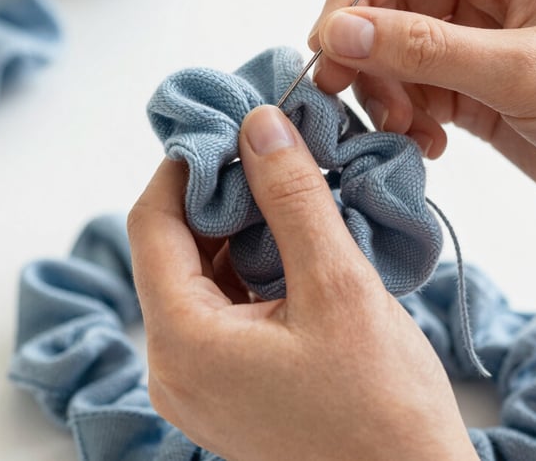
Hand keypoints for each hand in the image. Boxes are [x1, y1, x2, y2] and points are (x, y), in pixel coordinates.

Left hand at [128, 105, 478, 460]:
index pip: (151, 225)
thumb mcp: (338, 287)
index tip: (226, 129)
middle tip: (267, 153)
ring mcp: (199, 381)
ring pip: (198, 275)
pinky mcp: (227, 385)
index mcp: (183, 343)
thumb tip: (260, 126)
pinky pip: (221, 306)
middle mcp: (174, 366)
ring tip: (288, 192)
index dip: (183, 167)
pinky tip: (292, 241)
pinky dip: (250, 265)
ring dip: (238, 228)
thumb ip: (292, 198)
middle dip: (217, 194)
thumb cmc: (383, 409)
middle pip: (171, 249)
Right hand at [310, 0, 535, 230]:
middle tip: (343, 93)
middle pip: (390, 2)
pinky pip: (413, 91)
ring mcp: (477, 41)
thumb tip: (338, 31)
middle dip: (364, 49)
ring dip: (383, 91)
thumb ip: (423, 49)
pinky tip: (427, 145)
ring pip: (394, 52)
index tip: (328, 41)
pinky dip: (404, 117)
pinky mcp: (473, 88)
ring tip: (402, 129)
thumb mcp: (521, 71)